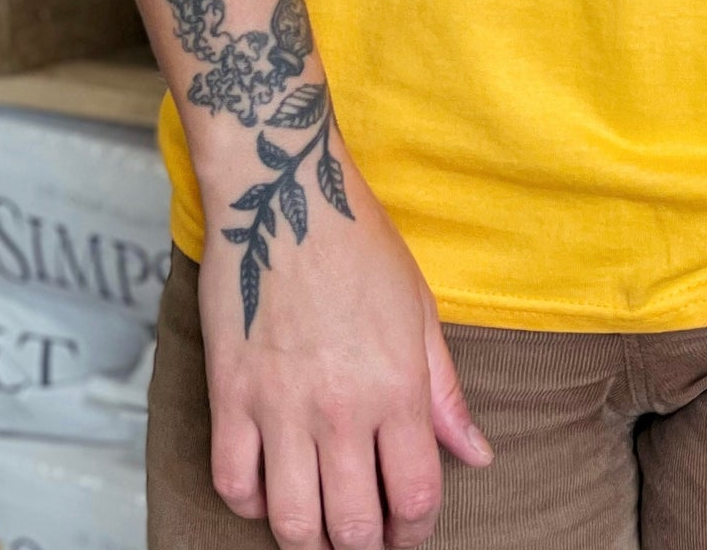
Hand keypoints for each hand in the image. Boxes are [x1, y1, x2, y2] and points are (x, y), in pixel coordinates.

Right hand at [199, 138, 491, 548]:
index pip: (413, 498)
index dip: (415, 530)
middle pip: (353, 528)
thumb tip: (478, 456)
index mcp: (396, 387)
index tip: (410, 529)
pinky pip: (233, 483)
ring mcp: (278, 405)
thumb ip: (446, 394)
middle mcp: (340, 408)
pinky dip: (251, 503)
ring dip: (310, 541)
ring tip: (321, 529)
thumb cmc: (360, 244)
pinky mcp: (228, 394)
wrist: (283, 192)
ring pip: (292, 522)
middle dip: (366, 547)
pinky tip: (270, 487)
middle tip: (366, 536)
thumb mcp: (420, 311)